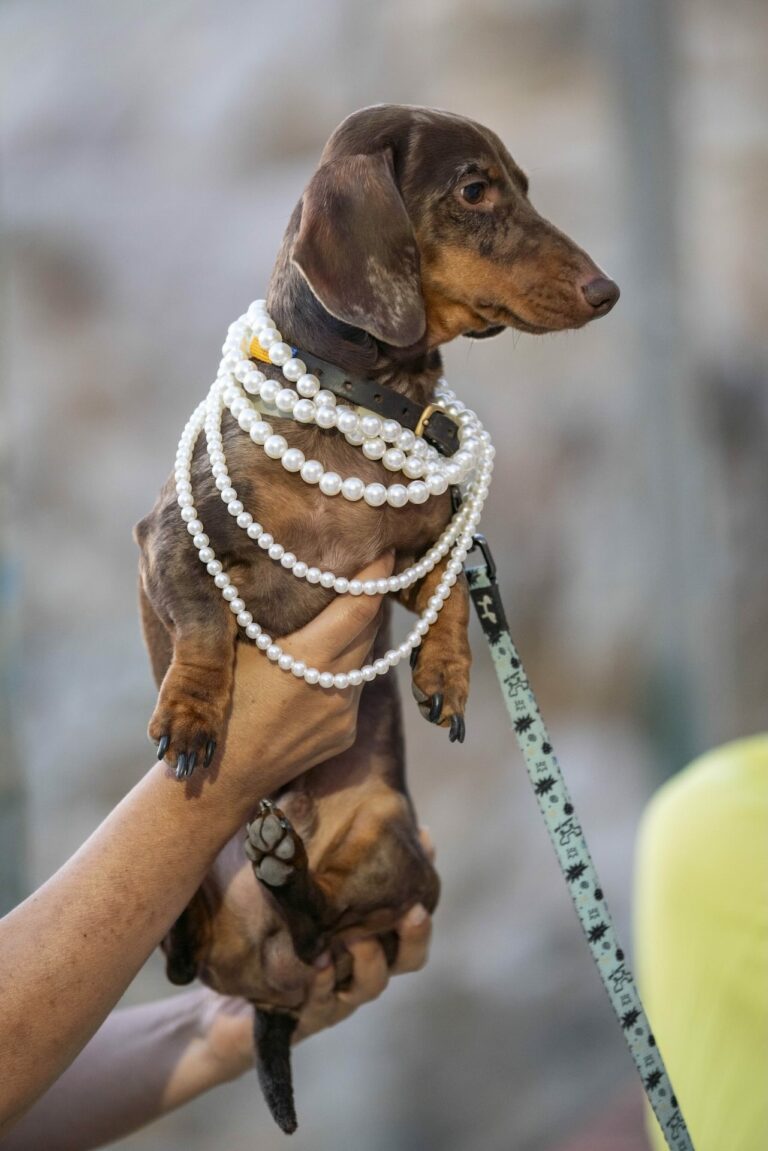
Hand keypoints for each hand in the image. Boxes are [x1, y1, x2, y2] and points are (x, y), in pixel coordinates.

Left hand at [198, 834, 433, 1081]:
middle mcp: (362, 962)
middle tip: (414, 909)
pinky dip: (326, 983)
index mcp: (367, 928)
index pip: (406, 903)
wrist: (227, 985)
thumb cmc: (259, 920)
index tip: (425, 838)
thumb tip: (300, 789)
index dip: (421, 873)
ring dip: (372, 961)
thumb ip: (298, 839)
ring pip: (372, 984)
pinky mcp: (309, 1014)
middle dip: (416, 932)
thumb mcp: (279, 874)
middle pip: (409, 954)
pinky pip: (325, 1003)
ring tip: (362, 940)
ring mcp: (339, 992)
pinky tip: (322, 963)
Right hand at [215, 551, 394, 807]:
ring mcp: (345, 712)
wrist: (220, 779)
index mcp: (310, 658)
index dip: (376, 575)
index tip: (386, 547)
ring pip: (363, 658)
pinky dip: (344, 669)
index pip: (360, 606)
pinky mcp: (345, 733)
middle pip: (368, 628)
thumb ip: (270, 615)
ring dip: (356, 634)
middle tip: (369, 565)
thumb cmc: (218, 704)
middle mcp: (337, 685)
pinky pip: (353, 688)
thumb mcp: (237, 649)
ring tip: (345, 607)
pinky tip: (322, 661)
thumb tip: (290, 573)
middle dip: (369, 598)